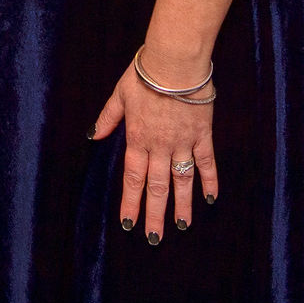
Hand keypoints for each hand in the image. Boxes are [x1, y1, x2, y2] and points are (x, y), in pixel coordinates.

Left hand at [91, 54, 219, 243]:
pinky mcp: (202, 135)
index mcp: (137, 138)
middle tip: (154, 238)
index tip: (128, 223)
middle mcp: (159, 146)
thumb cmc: (144, 75)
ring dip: (182, 204)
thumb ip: (108, 118)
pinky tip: (210, 199)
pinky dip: (210, 181)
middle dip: (155, 213)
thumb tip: (93, 136)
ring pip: (182, 180)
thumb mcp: (119, 95)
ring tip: (181, 226)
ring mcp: (182, 142)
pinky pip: (207, 162)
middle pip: (157, 186)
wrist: (174, 64)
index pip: (132, 178)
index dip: (130, 202)